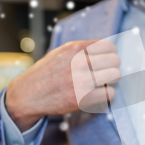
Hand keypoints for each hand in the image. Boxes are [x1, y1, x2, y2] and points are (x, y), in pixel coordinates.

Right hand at [5, 40, 119, 130]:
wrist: (29, 95)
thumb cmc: (47, 72)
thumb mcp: (61, 53)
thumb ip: (82, 49)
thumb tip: (107, 48)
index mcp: (74, 49)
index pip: (108, 46)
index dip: (110, 53)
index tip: (107, 59)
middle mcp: (79, 63)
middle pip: (115, 60)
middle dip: (112, 66)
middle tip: (105, 72)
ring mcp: (82, 81)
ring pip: (115, 75)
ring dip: (111, 79)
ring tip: (103, 82)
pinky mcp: (84, 99)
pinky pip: (111, 93)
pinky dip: (107, 94)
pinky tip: (99, 93)